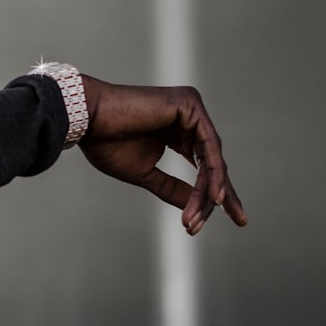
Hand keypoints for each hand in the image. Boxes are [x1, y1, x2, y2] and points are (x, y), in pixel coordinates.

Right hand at [78, 76, 246, 234]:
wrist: (87, 119)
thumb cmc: (106, 143)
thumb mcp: (144, 173)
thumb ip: (171, 187)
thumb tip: (196, 207)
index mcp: (176, 129)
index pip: (203, 165)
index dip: (211, 194)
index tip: (219, 220)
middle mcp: (188, 116)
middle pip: (212, 163)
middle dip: (223, 196)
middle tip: (238, 221)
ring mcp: (190, 108)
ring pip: (211, 158)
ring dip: (210, 192)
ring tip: (201, 218)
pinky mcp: (189, 105)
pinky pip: (208, 146)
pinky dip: (212, 173)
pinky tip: (214, 197)